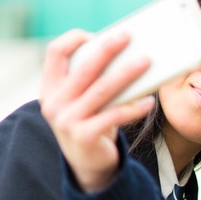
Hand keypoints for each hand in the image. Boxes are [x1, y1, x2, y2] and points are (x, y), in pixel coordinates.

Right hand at [38, 29, 155, 191]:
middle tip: (127, 36)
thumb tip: (126, 51)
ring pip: (103, 89)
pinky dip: (134, 107)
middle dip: (107, 49)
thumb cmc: (91, 122)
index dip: (74, 39)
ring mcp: (67, 120)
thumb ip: (92, 80)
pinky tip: (150, 102)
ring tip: (147, 61)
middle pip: (84, 68)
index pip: (55, 52)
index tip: (96, 35)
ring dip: (127, 73)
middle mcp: (54, 102)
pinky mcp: (84, 135)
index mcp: (50, 87)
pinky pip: (115, 116)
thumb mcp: (83, 100)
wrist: (86, 165)